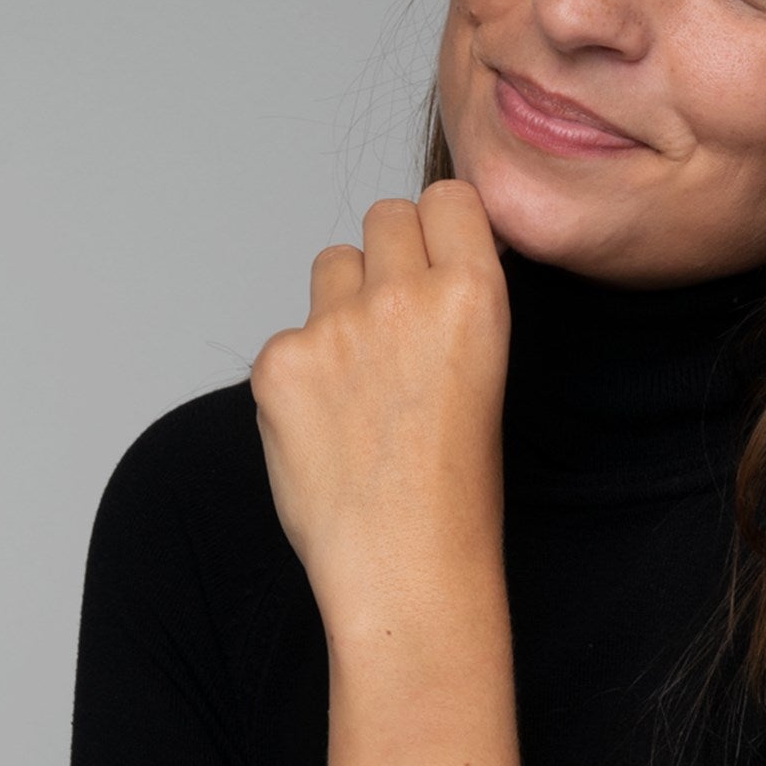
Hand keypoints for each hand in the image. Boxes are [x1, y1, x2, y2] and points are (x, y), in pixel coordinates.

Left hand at [250, 180, 509, 642]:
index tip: (439, 257)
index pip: (447, 197)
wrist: (406, 567)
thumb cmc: (457, 489)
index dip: (442, 228)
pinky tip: (325, 423)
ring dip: (344, 299)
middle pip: (384, 216)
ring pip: (331, 264)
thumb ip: (454, 305)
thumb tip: (421, 263)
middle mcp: (405, 296)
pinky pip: (291, 333)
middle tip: (397, 320)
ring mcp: (335, 327)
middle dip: (390, 255)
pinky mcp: (278, 362)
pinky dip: (304, 369)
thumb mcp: (486, 372)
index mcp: (474, 295)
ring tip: (360, 376)